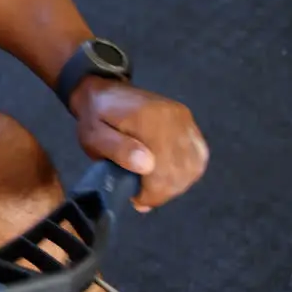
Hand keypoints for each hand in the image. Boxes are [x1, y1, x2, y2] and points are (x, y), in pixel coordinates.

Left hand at [70, 78, 208, 211]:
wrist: (105, 92)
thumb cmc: (95, 117)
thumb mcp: (93, 135)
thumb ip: (118, 150)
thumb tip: (147, 166)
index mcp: (146, 119)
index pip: (162, 169)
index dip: (151, 194)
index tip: (136, 198)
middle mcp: (171, 117)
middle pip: (181, 170)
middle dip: (163, 192)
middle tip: (143, 195)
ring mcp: (182, 118)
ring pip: (193, 165)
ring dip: (176, 184)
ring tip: (154, 186)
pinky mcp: (187, 120)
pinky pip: (198, 154)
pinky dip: (187, 171)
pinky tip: (169, 175)